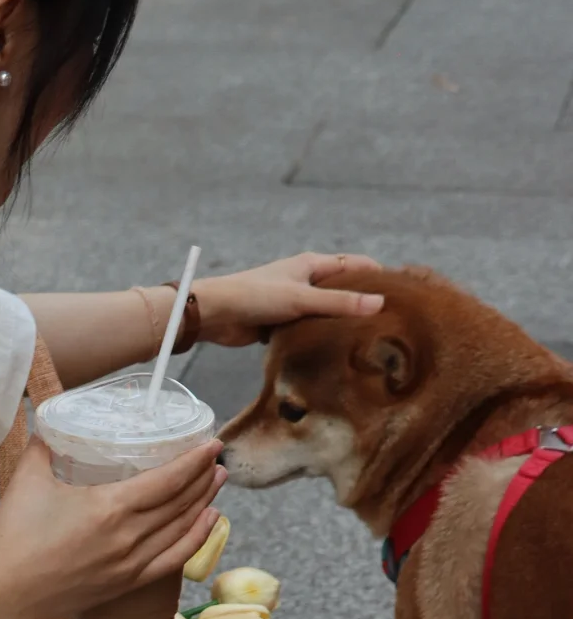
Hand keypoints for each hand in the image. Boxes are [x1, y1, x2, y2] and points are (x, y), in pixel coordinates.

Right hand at [0, 439, 225, 618]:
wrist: (6, 593)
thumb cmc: (14, 538)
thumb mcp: (28, 479)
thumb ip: (44, 447)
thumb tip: (52, 426)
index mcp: (110, 508)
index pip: (168, 480)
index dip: (194, 461)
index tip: (211, 445)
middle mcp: (129, 537)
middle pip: (181, 503)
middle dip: (203, 478)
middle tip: (217, 458)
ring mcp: (131, 564)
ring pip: (182, 530)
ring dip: (204, 504)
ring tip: (217, 484)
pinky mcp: (126, 583)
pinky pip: (173, 560)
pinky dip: (196, 540)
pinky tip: (207, 524)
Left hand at [191, 251, 383, 346]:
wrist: (215, 314)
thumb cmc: (256, 296)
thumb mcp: (302, 298)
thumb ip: (339, 302)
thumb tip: (380, 304)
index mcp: (312, 265)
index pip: (355, 265)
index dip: (378, 275)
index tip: (403, 291)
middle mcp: (305, 281)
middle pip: (342, 290)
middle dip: (362, 302)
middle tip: (391, 323)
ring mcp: (293, 303)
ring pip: (324, 313)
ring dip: (339, 323)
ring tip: (370, 341)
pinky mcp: (281, 324)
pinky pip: (307, 329)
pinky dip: (319, 337)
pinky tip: (336, 352)